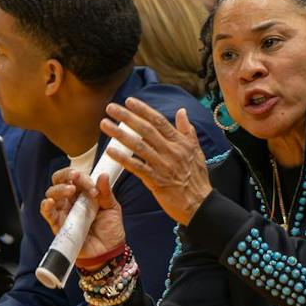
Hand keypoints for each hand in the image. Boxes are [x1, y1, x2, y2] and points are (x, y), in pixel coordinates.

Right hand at [41, 166, 125, 261]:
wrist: (109, 252)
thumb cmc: (110, 230)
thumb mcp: (112, 208)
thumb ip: (106, 192)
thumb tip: (104, 174)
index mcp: (83, 194)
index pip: (74, 178)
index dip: (80, 176)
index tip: (92, 185)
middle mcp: (70, 201)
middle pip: (58, 182)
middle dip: (65, 176)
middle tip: (76, 179)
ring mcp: (63, 213)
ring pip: (51, 195)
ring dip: (59, 189)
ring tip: (71, 191)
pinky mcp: (58, 225)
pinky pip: (47, 213)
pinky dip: (46, 206)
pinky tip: (50, 202)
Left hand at [102, 98, 212, 225]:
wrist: (200, 204)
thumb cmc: (197, 179)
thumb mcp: (196, 151)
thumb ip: (187, 130)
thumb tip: (182, 111)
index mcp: (180, 143)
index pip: (159, 121)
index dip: (143, 110)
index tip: (129, 101)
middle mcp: (171, 151)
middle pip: (146, 130)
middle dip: (127, 117)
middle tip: (111, 108)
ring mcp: (163, 166)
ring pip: (138, 146)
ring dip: (120, 134)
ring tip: (105, 125)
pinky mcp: (156, 181)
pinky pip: (137, 167)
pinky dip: (123, 158)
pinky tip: (111, 151)